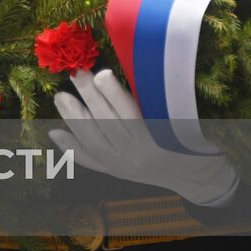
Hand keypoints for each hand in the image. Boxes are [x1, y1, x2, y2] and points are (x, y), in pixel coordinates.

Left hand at [50, 69, 237, 206]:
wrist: (195, 177)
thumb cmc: (189, 139)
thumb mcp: (177, 119)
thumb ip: (151, 101)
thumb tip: (116, 77)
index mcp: (158, 139)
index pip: (130, 113)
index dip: (113, 93)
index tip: (101, 73)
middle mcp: (138, 154)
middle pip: (107, 123)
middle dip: (89, 97)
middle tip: (76, 75)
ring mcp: (124, 166)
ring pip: (93, 140)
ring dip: (73, 118)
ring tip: (60, 97)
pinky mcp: (115, 173)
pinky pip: (89, 161)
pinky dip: (71, 147)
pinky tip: (55, 132)